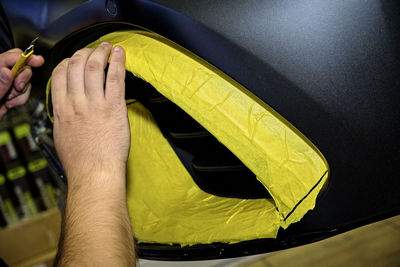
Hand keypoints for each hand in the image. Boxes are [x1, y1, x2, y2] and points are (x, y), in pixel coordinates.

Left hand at [0, 48, 44, 118]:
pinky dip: (21, 99)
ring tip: (9, 98)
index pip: (8, 58)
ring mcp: (7, 85)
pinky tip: (10, 103)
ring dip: (21, 92)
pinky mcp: (13, 94)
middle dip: (23, 78)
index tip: (36, 60)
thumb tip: (7, 72)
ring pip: (26, 81)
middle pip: (21, 67)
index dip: (23, 57)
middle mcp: (2, 76)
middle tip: (17, 86)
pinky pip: (25, 93)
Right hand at [51, 43, 129, 184]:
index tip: (75, 59)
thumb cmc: (80, 162)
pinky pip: (115, 78)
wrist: (95, 173)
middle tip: (94, 49)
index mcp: (62, 109)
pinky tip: (120, 53)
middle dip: (85, 52)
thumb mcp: (63, 137)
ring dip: (101, 52)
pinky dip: (118, 62)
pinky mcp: (114, 107)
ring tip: (107, 46)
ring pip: (94, 67)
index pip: (59, 75)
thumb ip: (64, 119)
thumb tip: (67, 112)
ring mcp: (95, 104)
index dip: (68, 62)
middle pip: (76, 66)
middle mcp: (76, 103)